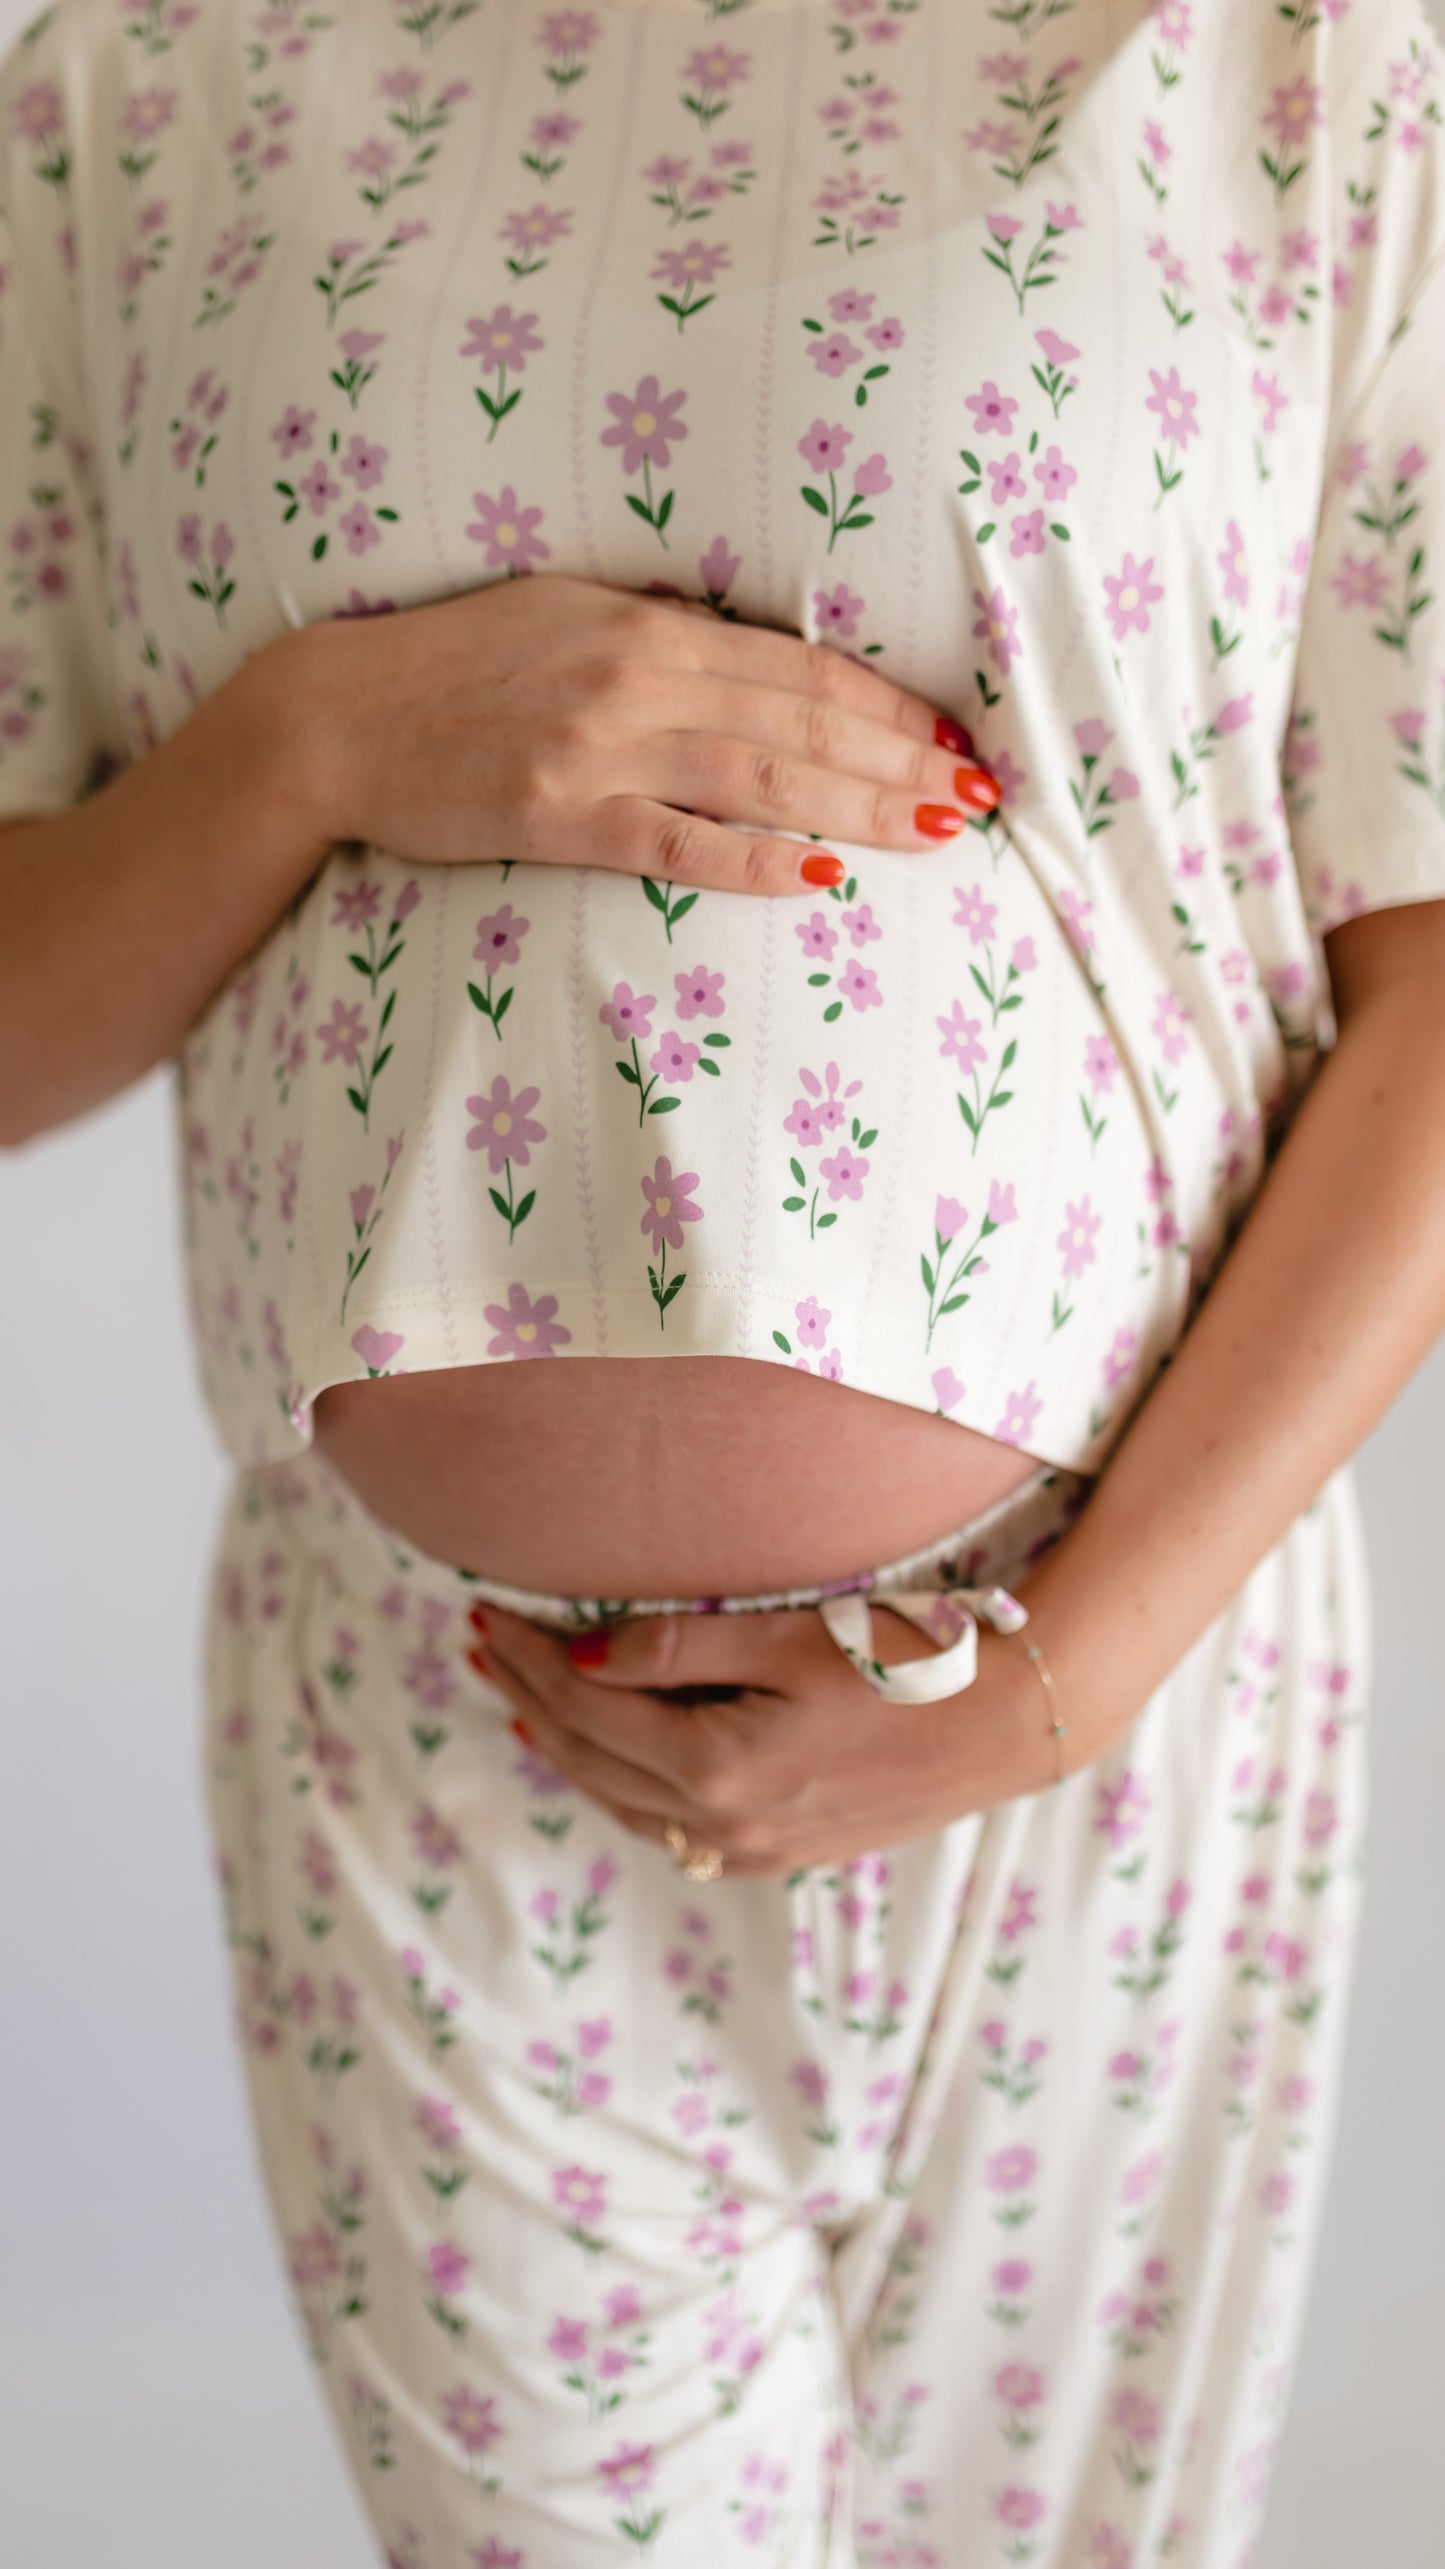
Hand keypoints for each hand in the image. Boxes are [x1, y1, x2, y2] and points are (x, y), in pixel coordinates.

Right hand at [295, 573, 997, 900]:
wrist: (334, 720)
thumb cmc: (449, 669)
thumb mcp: (562, 617)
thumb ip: (657, 635)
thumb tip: (746, 655)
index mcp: (647, 624)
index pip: (798, 665)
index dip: (885, 705)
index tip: (951, 737)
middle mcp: (637, 676)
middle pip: (802, 721)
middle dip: (902, 761)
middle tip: (978, 798)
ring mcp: (598, 747)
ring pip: (762, 777)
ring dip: (860, 807)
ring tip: (935, 835)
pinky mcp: (557, 815)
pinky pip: (676, 843)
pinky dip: (751, 859)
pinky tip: (820, 877)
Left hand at [471, 1600, 1044, 1874]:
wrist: (1013, 1723)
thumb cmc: (912, 1662)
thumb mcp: (792, 1637)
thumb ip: (681, 1646)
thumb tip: (582, 1652)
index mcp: (717, 1770)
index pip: (587, 1707)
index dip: (528, 1657)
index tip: (487, 1609)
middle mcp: (725, 1826)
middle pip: (590, 1759)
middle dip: (527, 1699)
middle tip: (480, 1645)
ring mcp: (755, 1849)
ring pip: (624, 1802)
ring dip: (565, 1747)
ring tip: (520, 1699)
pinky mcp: (786, 1852)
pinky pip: (671, 1828)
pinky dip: (622, 1788)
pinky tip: (609, 1760)